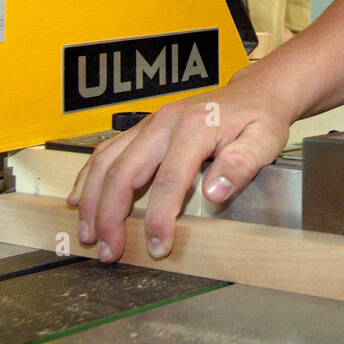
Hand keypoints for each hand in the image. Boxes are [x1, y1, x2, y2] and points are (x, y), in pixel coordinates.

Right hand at [69, 67, 291, 261]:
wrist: (255, 93)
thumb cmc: (259, 118)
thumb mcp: (264, 141)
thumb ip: (242, 164)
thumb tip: (215, 192)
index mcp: (194, 128)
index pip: (169, 180)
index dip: (159, 217)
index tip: (157, 246)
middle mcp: (164, 123)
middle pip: (124, 172)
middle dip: (110, 216)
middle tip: (109, 251)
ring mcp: (149, 124)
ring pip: (106, 161)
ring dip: (92, 200)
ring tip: (87, 234)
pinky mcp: (143, 128)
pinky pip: (106, 151)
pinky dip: (88, 176)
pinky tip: (79, 199)